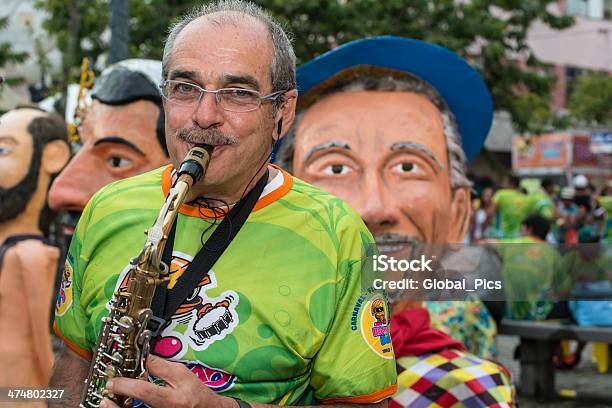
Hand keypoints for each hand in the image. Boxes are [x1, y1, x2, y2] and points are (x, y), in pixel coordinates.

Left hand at [100, 355, 235, 407]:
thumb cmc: (195, 393)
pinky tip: (117, 405)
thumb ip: (160, 365)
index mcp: (171, 399)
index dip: (126, 385)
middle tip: (106, 392)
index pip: (144, 392)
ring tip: (106, 401)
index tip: (113, 380)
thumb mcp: (181, 374)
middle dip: (115, 404)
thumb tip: (142, 356)